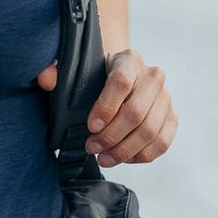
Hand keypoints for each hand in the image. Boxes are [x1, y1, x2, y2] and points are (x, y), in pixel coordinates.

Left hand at [34, 50, 175, 166]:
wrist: (122, 77)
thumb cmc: (96, 76)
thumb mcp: (77, 68)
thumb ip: (57, 70)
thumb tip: (46, 79)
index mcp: (130, 59)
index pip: (121, 82)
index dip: (105, 107)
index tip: (90, 126)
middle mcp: (153, 76)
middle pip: (136, 112)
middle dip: (111, 136)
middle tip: (92, 147)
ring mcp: (165, 98)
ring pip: (150, 131)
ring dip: (125, 150)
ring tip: (104, 158)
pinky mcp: (171, 117)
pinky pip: (162, 142)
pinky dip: (142, 155)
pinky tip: (123, 158)